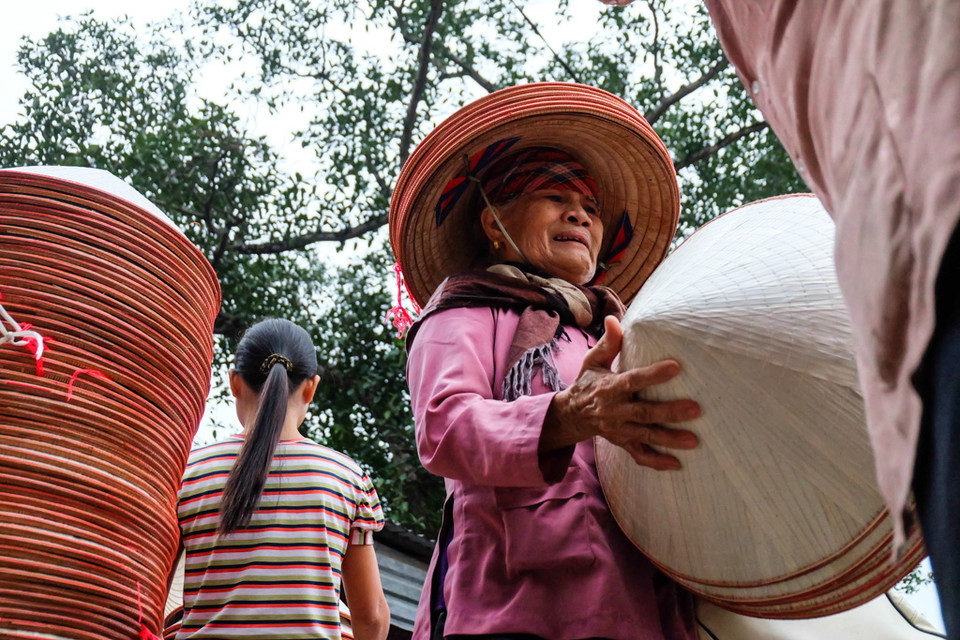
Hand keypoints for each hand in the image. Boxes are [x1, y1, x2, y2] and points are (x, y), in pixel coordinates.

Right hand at [542, 316, 699, 469]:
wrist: (571, 415)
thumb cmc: (588, 383)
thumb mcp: (593, 361)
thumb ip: (608, 343)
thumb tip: (614, 318)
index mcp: (610, 388)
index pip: (633, 380)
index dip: (654, 375)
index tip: (676, 367)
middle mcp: (615, 411)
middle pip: (644, 413)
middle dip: (670, 412)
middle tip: (696, 409)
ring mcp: (619, 429)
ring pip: (646, 436)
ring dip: (669, 439)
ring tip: (694, 440)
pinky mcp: (622, 442)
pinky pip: (639, 455)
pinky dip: (656, 462)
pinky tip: (676, 464)